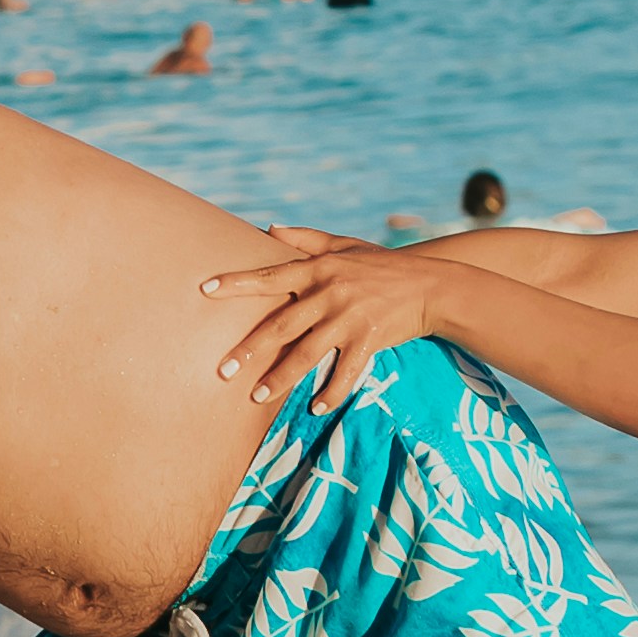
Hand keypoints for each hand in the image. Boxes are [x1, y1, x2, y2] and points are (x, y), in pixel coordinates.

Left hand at [201, 223, 449, 395]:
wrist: (431, 284)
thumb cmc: (383, 265)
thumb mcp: (344, 245)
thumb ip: (306, 239)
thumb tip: (268, 228)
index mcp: (320, 269)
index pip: (270, 276)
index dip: (237, 283)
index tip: (205, 290)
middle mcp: (330, 293)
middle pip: (281, 325)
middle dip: (249, 349)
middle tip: (222, 371)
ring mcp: (350, 318)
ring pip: (307, 353)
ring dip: (281, 378)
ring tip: (256, 396)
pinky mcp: (370, 340)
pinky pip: (346, 372)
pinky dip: (332, 391)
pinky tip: (316, 408)